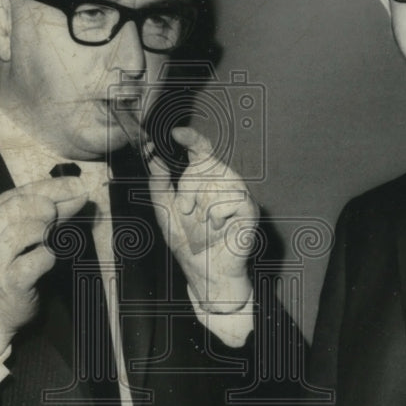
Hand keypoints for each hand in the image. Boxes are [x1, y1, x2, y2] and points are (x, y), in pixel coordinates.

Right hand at [0, 176, 87, 351]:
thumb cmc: (4, 268)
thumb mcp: (17, 236)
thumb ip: (45, 213)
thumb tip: (77, 191)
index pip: (16, 193)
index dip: (50, 187)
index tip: (76, 185)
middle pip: (16, 207)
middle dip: (46, 204)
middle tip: (59, 214)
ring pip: (22, 232)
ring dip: (44, 230)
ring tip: (49, 237)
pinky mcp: (10, 284)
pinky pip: (36, 260)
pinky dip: (48, 255)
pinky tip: (48, 257)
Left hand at [148, 127, 258, 311]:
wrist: (203, 271)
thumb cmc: (187, 241)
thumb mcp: (164, 212)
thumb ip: (159, 185)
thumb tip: (154, 159)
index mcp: (204, 178)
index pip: (200, 150)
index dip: (191, 138)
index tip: (176, 133)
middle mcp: (223, 182)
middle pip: (207, 165)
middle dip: (189, 188)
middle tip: (185, 210)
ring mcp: (238, 194)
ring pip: (221, 180)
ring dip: (203, 204)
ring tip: (202, 223)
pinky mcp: (250, 210)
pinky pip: (234, 198)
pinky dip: (219, 213)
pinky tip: (218, 226)